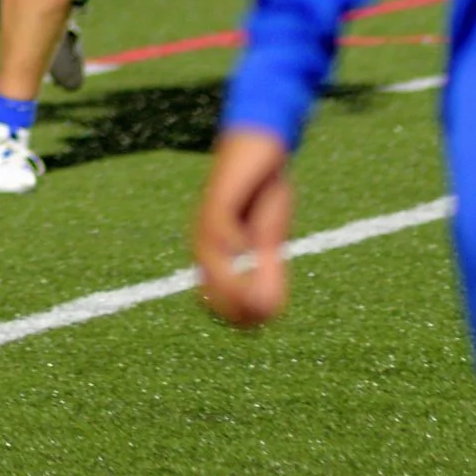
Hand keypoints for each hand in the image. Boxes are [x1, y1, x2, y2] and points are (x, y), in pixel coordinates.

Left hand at [193, 127, 294, 327]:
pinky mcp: (222, 194)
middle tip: (257, 323)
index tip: (252, 329)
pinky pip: (219, 221)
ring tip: (254, 300)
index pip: (210, 291)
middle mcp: (206, 234)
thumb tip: (269, 310)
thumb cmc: (263, 192)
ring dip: (231, 281)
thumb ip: (266, 270)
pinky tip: (248, 247)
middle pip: (208, 279)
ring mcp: (211, 214)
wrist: (262, 146)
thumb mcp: (268, 238)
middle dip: (231, 305)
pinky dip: (231, 240)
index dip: (229, 314)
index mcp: (213, 248)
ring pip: (212, 255)